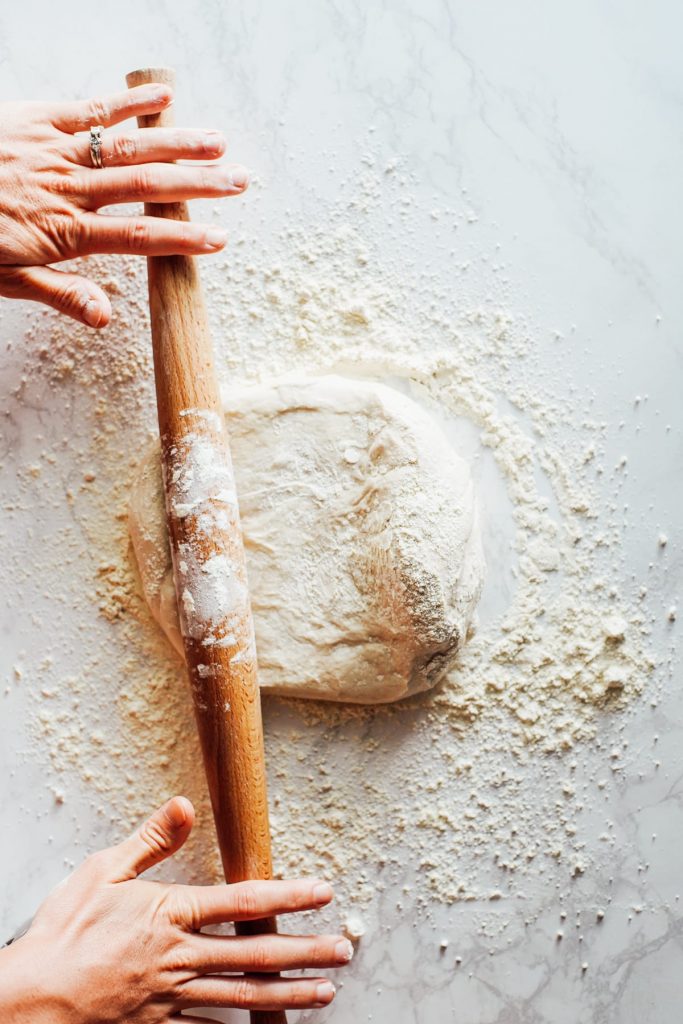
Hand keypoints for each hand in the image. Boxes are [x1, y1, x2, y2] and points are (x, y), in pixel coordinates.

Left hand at [0, 83, 248, 326]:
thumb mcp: (8, 280)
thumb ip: (61, 294)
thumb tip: (105, 317)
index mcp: (65, 232)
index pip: (138, 235)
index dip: (183, 237)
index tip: (220, 239)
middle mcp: (69, 188)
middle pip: (145, 185)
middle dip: (198, 184)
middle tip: (240, 182)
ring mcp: (56, 150)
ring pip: (126, 145)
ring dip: (177, 142)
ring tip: (219, 142)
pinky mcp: (39, 119)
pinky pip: (90, 107)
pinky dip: (127, 100)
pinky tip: (162, 94)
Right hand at [0, 797, 350, 1021]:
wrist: (31, 1001)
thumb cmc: (63, 934)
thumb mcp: (102, 872)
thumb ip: (150, 840)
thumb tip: (185, 805)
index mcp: (172, 915)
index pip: (244, 902)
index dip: (288, 896)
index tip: (323, 893)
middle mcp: (181, 959)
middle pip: (255, 954)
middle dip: (305, 951)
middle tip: (344, 950)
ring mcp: (173, 998)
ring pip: (243, 997)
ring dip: (288, 994)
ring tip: (326, 993)